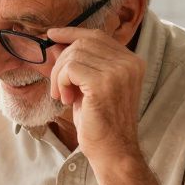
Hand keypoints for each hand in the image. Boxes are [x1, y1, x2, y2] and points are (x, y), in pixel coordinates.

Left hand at [45, 26, 144, 162]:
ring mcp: (119, 72)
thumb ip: (81, 64)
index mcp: (132, 61)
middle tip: (58, 87)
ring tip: (63, 96)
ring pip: (73, 54)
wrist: (113, 152)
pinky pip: (70, 68)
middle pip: (83, 42)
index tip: (52, 34)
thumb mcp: (91, 87)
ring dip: (59, 75)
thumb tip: (56, 42)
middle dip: (61, 61)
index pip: (97, 36)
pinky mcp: (104, 83)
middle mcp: (129, 63)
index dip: (71, 32)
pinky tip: (66, 99)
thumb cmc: (100, 123)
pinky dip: (61, 82)